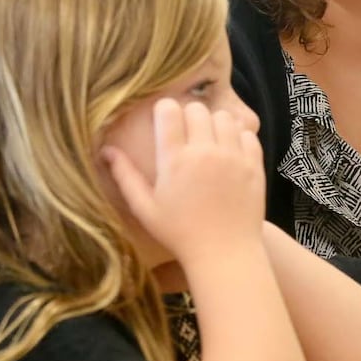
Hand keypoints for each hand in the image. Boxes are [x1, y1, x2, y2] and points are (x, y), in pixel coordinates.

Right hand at [103, 99, 264, 264]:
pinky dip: (238, 136)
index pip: (169, 111)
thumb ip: (125, 176)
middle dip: (189, 115)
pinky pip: (247, 133)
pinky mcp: (254, 165)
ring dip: (214, 123)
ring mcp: (233, 157)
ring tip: (209, 140)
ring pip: (224, 117)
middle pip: (198, 109)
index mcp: (174, 161)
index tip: (164, 119)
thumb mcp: (145, 208)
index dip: (165, 109)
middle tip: (186, 133)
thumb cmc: (179, 233)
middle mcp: (204, 153)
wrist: (225, 251)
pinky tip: (229, 151)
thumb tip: (105, 150)